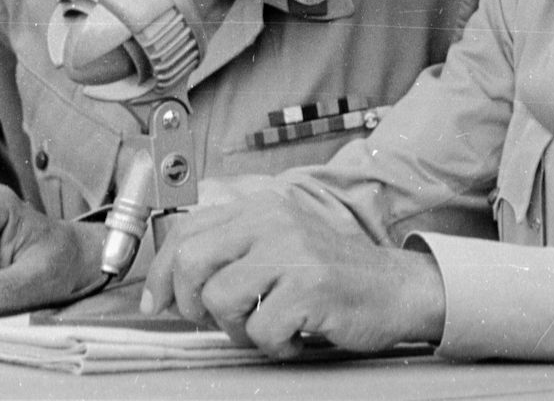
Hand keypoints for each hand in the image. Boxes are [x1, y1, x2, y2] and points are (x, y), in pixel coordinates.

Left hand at [139, 192, 444, 359]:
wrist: (396, 288)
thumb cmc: (333, 275)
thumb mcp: (279, 245)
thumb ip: (232, 252)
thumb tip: (170, 286)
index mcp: (260, 208)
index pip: (186, 231)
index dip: (159, 274)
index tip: (158, 304)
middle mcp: (273, 221)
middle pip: (190, 263)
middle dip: (192, 303)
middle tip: (217, 320)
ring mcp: (291, 252)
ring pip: (220, 300)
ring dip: (237, 329)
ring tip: (267, 326)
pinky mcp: (309, 286)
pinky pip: (260, 331)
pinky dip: (274, 345)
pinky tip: (295, 335)